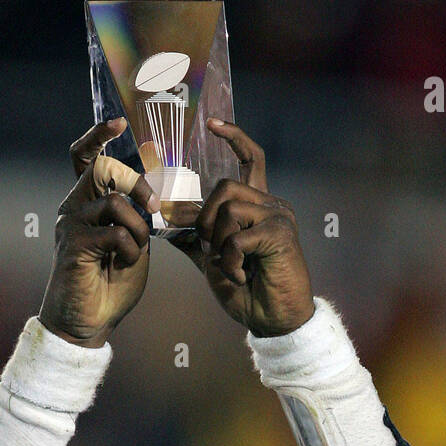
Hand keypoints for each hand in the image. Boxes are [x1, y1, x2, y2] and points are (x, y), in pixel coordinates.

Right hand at [39, 118, 159, 346]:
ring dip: (138, 228)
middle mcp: (74, 207)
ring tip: (135, 252)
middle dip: (136, 182)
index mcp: (87, 203)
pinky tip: (125, 263)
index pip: (85, 157)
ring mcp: (71, 223)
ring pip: (115, 202)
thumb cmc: (110, 287)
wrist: (87, 324)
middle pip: (104, 167)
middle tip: (154, 205)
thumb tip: (157, 196)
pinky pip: (115, 231)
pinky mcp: (74, 244)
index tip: (119, 122)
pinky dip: (130, 248)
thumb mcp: (133, 246)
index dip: (99, 135)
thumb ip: (138, 220)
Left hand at [170, 119, 314, 338]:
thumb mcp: (213, 262)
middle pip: (225, 186)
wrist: (274, 321)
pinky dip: (230, 261)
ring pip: (229, 209)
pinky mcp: (280, 234)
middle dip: (206, 219)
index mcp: (258, 206)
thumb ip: (195, 240)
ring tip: (230, 267)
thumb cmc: (248, 293)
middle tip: (210, 249)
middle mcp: (271, 205)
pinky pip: (238, 237)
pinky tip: (241, 276)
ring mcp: (279, 217)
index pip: (250, 158)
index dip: (233, 137)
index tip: (212, 123)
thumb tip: (165, 223)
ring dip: (218, 243)